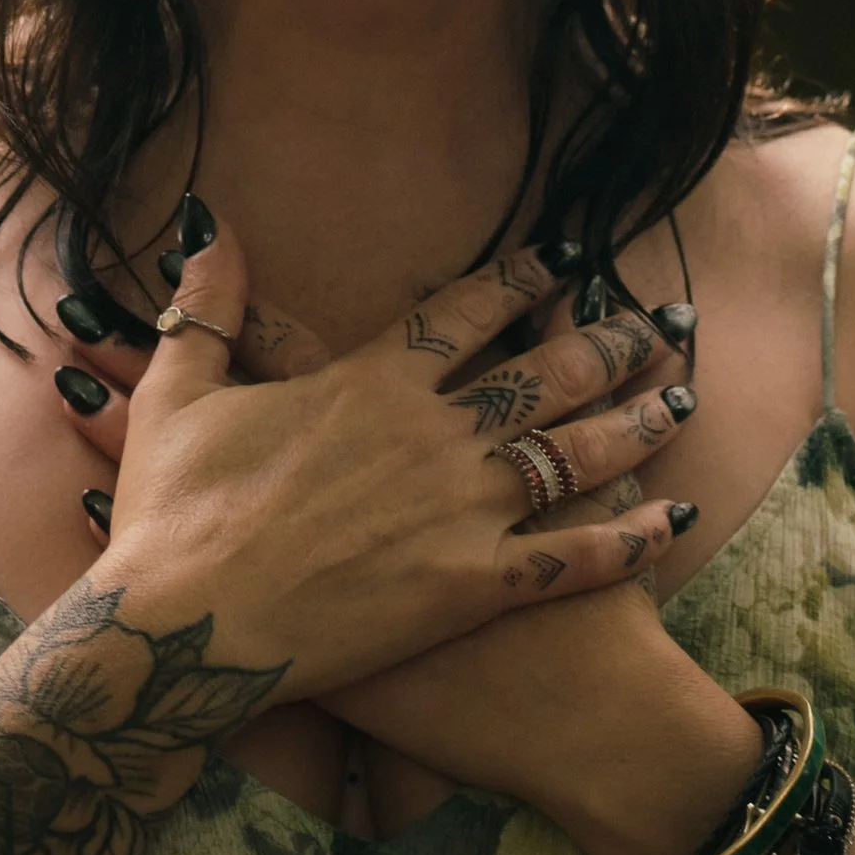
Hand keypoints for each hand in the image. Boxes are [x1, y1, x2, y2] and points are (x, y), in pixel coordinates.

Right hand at [72, 215, 691, 706]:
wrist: (184, 631)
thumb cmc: (172, 514)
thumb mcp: (179, 391)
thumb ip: (210, 305)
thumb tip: (212, 223)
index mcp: (369, 380)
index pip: (465, 312)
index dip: (521, 280)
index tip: (565, 261)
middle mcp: (431, 433)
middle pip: (544, 373)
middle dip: (608, 343)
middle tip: (658, 323)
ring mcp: (459, 511)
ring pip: (574, 453)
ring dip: (636, 421)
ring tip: (682, 399)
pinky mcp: (472, 590)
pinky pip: (573, 557)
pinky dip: (629, 536)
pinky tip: (672, 520)